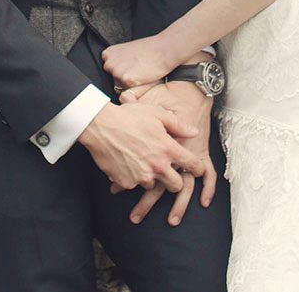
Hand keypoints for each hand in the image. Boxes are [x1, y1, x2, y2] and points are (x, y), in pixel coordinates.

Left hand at [101, 34, 181, 91]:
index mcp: (107, 54)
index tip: (130, 67)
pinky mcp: (125, 79)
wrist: (163, 49)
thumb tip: (115, 73)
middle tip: (137, 70)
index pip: (109, 72)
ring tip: (141, 73)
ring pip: (119, 88)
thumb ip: (117, 61)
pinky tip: (143, 76)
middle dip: (124, 79)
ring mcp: (116, 72)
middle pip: (112, 80)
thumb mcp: (127, 51)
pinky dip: (136, 87)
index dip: (121, 71)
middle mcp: (109, 63)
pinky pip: (128, 91)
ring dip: (129, 85)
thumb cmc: (149, 50)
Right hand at [120, 82, 216, 225]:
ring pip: (154, 186)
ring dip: (151, 178)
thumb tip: (194, 132)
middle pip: (177, 186)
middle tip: (169, 173)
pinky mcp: (127, 182)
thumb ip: (178, 125)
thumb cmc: (128, 116)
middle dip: (175, 181)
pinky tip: (127, 164)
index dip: (197, 168)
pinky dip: (132, 177)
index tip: (196, 169)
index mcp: (168, 149)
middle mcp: (158, 166)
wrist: (100, 126)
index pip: (192, 165)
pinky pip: (134, 185)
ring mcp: (142, 176)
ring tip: (142, 163)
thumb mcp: (156, 113)